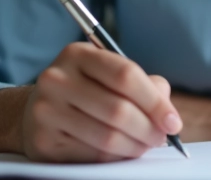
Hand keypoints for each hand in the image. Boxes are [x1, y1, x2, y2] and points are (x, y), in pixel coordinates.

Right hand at [21, 42, 181, 161]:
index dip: (155, 101)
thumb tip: (167, 112)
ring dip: (135, 146)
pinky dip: (115, 157)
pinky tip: (121, 151)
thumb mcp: (109, 75)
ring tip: (145, 145)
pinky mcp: (43, 140)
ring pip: (106, 137)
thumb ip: (144, 85)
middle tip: (162, 137)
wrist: (37, 112)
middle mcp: (57, 79)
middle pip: (118, 110)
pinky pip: (91, 155)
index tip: (173, 121)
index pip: (125, 75)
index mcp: (77, 54)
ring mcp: (46, 110)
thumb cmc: (86, 91)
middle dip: (149, 129)